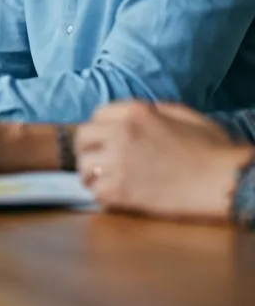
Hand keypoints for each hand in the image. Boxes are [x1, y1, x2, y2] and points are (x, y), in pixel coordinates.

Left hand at [76, 101, 252, 220]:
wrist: (223, 182)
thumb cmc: (212, 150)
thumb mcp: (184, 115)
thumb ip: (155, 111)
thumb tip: (140, 114)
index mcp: (136, 113)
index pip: (97, 115)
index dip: (100, 127)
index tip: (104, 138)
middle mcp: (121, 133)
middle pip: (83, 138)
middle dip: (88, 148)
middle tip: (98, 159)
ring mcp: (118, 162)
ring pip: (83, 166)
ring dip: (92, 173)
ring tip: (104, 179)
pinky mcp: (120, 190)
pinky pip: (95, 191)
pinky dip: (102, 194)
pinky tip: (115, 195)